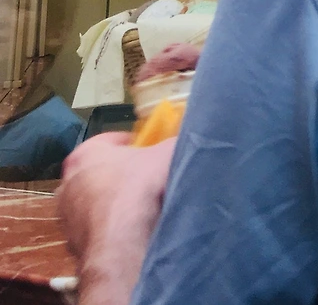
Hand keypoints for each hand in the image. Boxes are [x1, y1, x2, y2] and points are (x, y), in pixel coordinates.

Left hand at [59, 133, 175, 304]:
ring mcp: (67, 218)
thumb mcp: (167, 153)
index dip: (133, 145)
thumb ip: (172, 143)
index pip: (109, 141)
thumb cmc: (138, 189)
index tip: (149, 152)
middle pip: (99, 172)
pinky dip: (110, 229)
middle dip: (120, 175)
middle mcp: (68, 184)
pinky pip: (96, 230)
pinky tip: (130, 231)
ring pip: (95, 203)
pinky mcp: (72, 245)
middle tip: (144, 179)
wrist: (122, 245)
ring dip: (113, 204)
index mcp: (85, 153)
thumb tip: (181, 142)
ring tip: (140, 209)